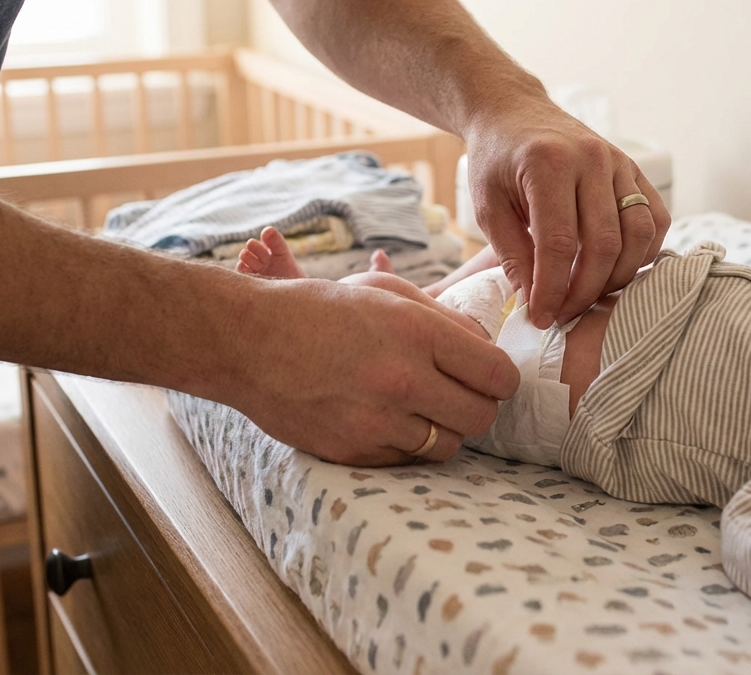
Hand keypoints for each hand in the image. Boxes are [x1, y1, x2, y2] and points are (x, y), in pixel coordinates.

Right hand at [227, 276, 517, 465]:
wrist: (249, 342)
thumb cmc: (322, 309)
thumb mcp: (388, 290)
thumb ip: (446, 319)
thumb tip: (487, 345)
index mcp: (418, 333)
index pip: (498, 375)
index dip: (501, 378)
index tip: (490, 375)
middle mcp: (402, 381)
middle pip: (481, 417)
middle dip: (477, 405)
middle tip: (457, 391)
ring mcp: (377, 422)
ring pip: (448, 445)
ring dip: (443, 428)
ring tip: (419, 404)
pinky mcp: (354, 452)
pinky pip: (408, 460)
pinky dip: (407, 443)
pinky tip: (387, 417)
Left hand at [465, 98, 669, 327]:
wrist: (514, 111)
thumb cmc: (496, 159)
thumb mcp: (488, 206)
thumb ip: (512, 255)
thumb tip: (536, 302)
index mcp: (548, 164)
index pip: (559, 243)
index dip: (552, 289)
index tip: (541, 317)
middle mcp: (592, 159)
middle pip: (604, 244)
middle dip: (585, 291)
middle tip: (563, 314)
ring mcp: (620, 162)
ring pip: (639, 234)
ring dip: (618, 277)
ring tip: (589, 295)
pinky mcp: (635, 169)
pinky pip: (656, 219)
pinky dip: (643, 252)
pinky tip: (616, 269)